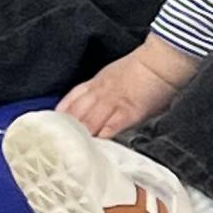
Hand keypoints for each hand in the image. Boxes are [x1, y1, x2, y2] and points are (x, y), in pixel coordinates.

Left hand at [60, 36, 199, 136]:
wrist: (162, 61)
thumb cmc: (145, 69)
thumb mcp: (116, 75)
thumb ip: (104, 91)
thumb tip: (97, 111)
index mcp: (98, 82)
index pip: (72, 99)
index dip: (61, 113)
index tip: (51, 125)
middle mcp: (101, 92)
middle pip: (76, 113)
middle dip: (65, 129)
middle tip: (56, 143)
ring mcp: (114, 102)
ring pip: (89, 121)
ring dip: (79, 136)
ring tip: (70, 150)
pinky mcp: (129, 112)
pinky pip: (110, 127)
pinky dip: (101, 137)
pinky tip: (94, 147)